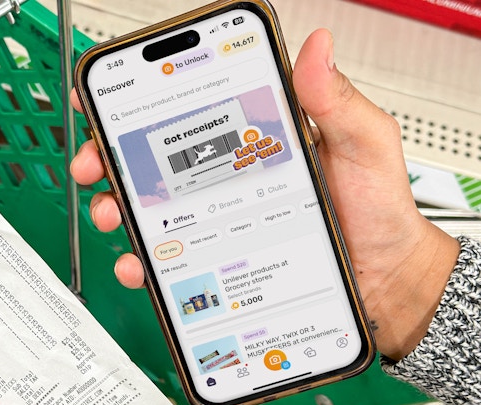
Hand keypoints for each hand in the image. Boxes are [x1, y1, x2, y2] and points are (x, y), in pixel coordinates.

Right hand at [70, 29, 458, 360]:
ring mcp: (218, 218)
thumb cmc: (378, 211)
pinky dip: (144, 264)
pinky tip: (141, 265)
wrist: (383, 279)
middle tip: (97, 162)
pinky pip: (170, 260)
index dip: (144, 99)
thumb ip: (337, 103)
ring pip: (152, 208)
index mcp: (256, 137)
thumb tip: (316, 49)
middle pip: (154, 159)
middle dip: (111, 156)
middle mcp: (229, 175)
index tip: (109, 94)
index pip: (193, 109)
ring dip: (117, 208)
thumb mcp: (364, 146)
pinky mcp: (216, 258)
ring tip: (115, 214)